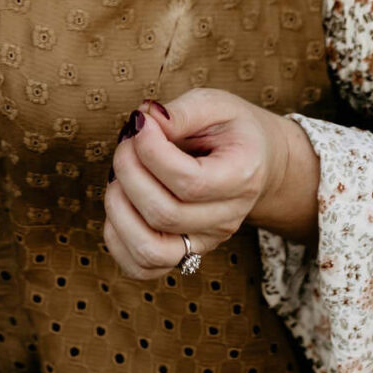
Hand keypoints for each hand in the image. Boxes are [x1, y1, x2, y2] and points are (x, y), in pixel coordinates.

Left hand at [103, 88, 316, 281]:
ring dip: (119, 208)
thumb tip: (145, 119)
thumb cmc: (232, 130)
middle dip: (129, 171)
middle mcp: (225, 219)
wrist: (255, 161)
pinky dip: (117, 238)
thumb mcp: (216, 105)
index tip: (140, 123)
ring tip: (120, 176)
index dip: (152, 151)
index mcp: (241, 177)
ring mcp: (204, 242)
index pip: (190, 182)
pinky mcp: (183, 253)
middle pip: (164, 214)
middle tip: (127, 142)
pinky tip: (121, 202)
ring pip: (149, 250)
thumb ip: (182, 111)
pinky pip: (141, 267)